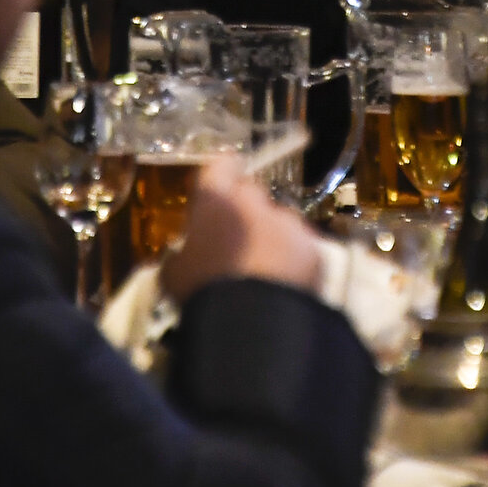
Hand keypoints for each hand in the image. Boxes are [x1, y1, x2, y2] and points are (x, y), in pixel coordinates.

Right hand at [159, 156, 323, 302]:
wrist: (252, 320)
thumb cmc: (203, 290)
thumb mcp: (174, 274)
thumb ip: (179, 256)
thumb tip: (180, 257)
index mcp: (217, 199)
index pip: (221, 166)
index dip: (222, 174)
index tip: (222, 188)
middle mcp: (255, 202)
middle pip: (251, 194)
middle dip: (245, 211)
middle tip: (237, 241)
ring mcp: (288, 223)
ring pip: (279, 222)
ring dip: (271, 237)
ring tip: (263, 271)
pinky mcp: (313, 247)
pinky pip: (301, 247)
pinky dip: (294, 260)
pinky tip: (284, 285)